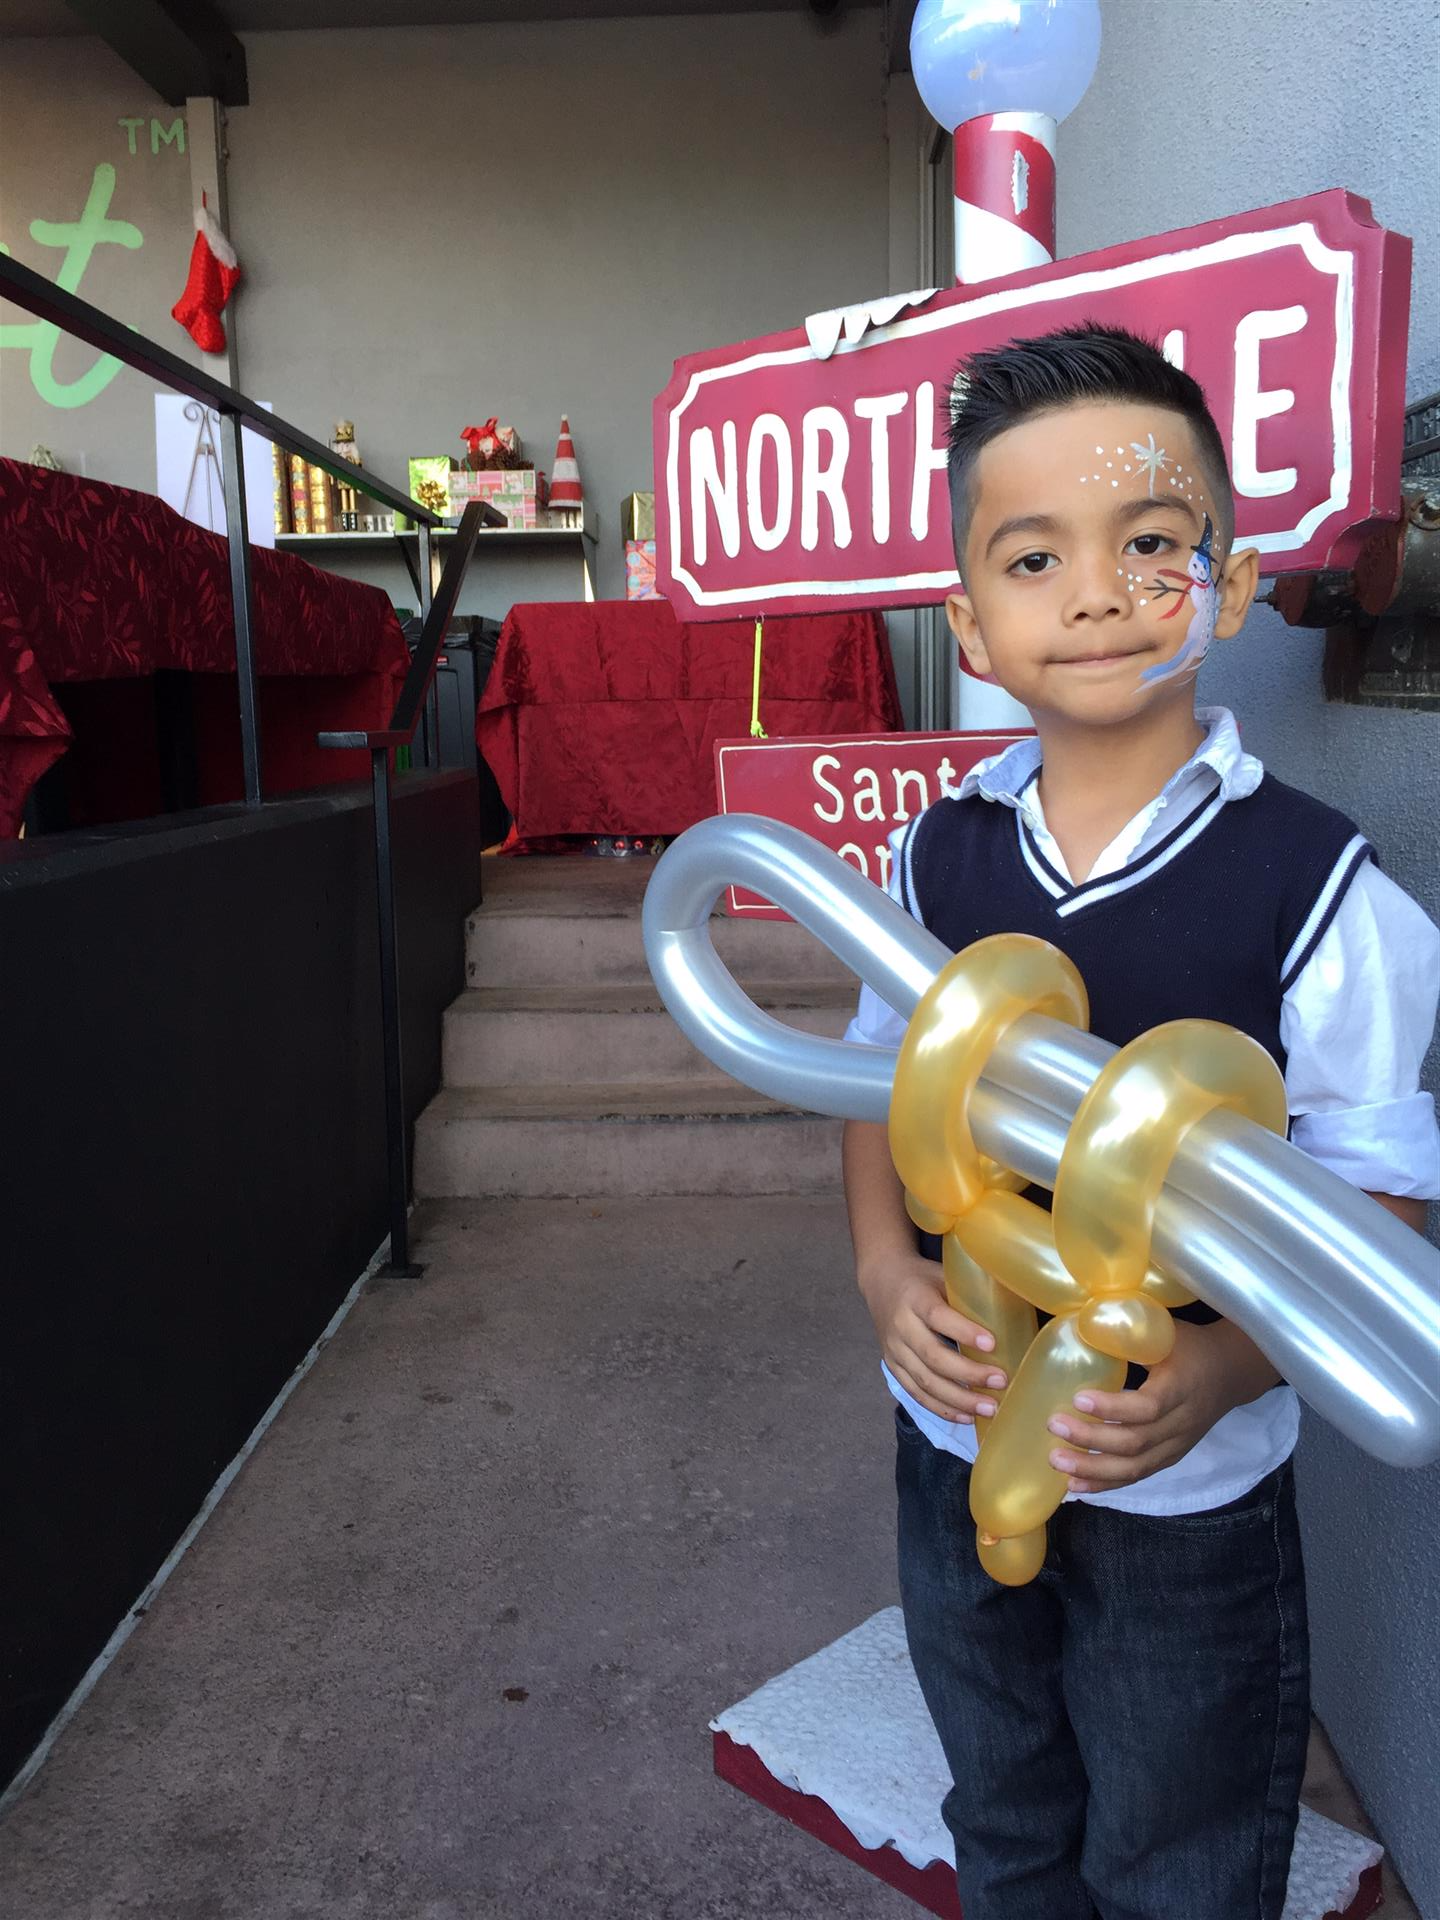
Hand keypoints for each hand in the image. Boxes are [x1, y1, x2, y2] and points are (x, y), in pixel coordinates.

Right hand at [858, 1252, 1007, 1424]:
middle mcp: (901, 1326)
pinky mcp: (894, 1367)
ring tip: (989, 1408)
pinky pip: (917, 1393)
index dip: (963, 1332)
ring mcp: (894, 1350)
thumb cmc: (923, 1280)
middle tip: (1001, 1381)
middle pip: (933, 1357)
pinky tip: (966, 1416)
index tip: (992, 1344)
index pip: (938, 1317)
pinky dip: (942, 1408)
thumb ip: (969, 1294)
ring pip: (925, 1381)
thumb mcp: (943, 1274)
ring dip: (959, 1399)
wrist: (882, 1281)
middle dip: (968, 1374)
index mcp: (915, 1298)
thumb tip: (1015, 1312)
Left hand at [1045, 1318, 1281, 1493]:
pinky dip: (1106, 1483)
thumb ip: (1129, 1335)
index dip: (1112, 1408)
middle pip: (1136, 1442)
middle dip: (1091, 1439)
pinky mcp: (1170, 1457)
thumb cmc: (1190, 1346)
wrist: (1230, 1372)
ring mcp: (1177, 1445)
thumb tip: (1079, 1330)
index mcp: (1181, 1387)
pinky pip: (1137, 1475)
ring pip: (1135, 1467)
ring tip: (1056, 1460)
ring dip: (1093, 1468)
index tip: (1078, 1398)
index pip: (1148, 1407)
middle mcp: (1181, 1423)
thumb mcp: (1165, 1332)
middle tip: (1053, 1425)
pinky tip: (1076, 1484)